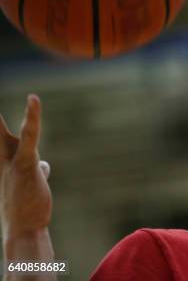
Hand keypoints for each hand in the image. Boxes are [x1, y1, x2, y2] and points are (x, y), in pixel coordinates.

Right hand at [0, 95, 51, 240]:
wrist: (24, 230)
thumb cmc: (27, 208)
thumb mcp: (31, 184)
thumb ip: (35, 169)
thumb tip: (44, 165)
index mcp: (2, 163)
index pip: (0, 138)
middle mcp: (2, 160)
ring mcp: (12, 161)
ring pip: (12, 131)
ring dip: (20, 114)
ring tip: (27, 96)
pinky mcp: (25, 162)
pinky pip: (29, 135)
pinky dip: (32, 117)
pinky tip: (32, 100)